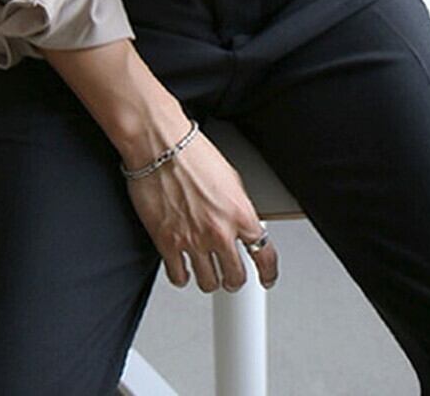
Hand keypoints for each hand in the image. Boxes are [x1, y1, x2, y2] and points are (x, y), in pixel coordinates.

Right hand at [125, 129, 278, 293]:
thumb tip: (241, 224)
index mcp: (241, 213)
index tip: (266, 277)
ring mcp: (193, 240)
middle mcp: (219, 231)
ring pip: (208, 283)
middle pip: (235, 277)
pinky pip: (179, 277)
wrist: (161, 146)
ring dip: (209, 278)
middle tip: (230, 274)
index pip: (264, 255)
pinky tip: (182, 266)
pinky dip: (182, 275)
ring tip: (205, 269)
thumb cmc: (192, 153)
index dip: (268, 272)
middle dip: (234, 278)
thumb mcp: (231, 178)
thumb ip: (239, 208)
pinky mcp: (167, 243)